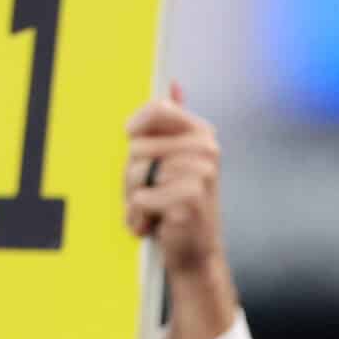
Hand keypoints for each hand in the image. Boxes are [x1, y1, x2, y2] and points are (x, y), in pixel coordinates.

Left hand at [124, 89, 241, 338]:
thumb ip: (173, 123)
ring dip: (133, 198)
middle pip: (137, 146)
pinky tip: (154, 226)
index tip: (138, 148)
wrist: (196, 255)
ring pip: (135, 172)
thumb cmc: (178, 205)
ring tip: (153, 211)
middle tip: (152, 194)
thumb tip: (174, 83)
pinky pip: (139, 198)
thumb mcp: (176, 160)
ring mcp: (199, 174)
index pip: (157, 108)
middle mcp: (206, 150)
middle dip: (132, 175)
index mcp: (203, 134)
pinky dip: (138, 218)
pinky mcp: (187, 200)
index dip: (136, 129)